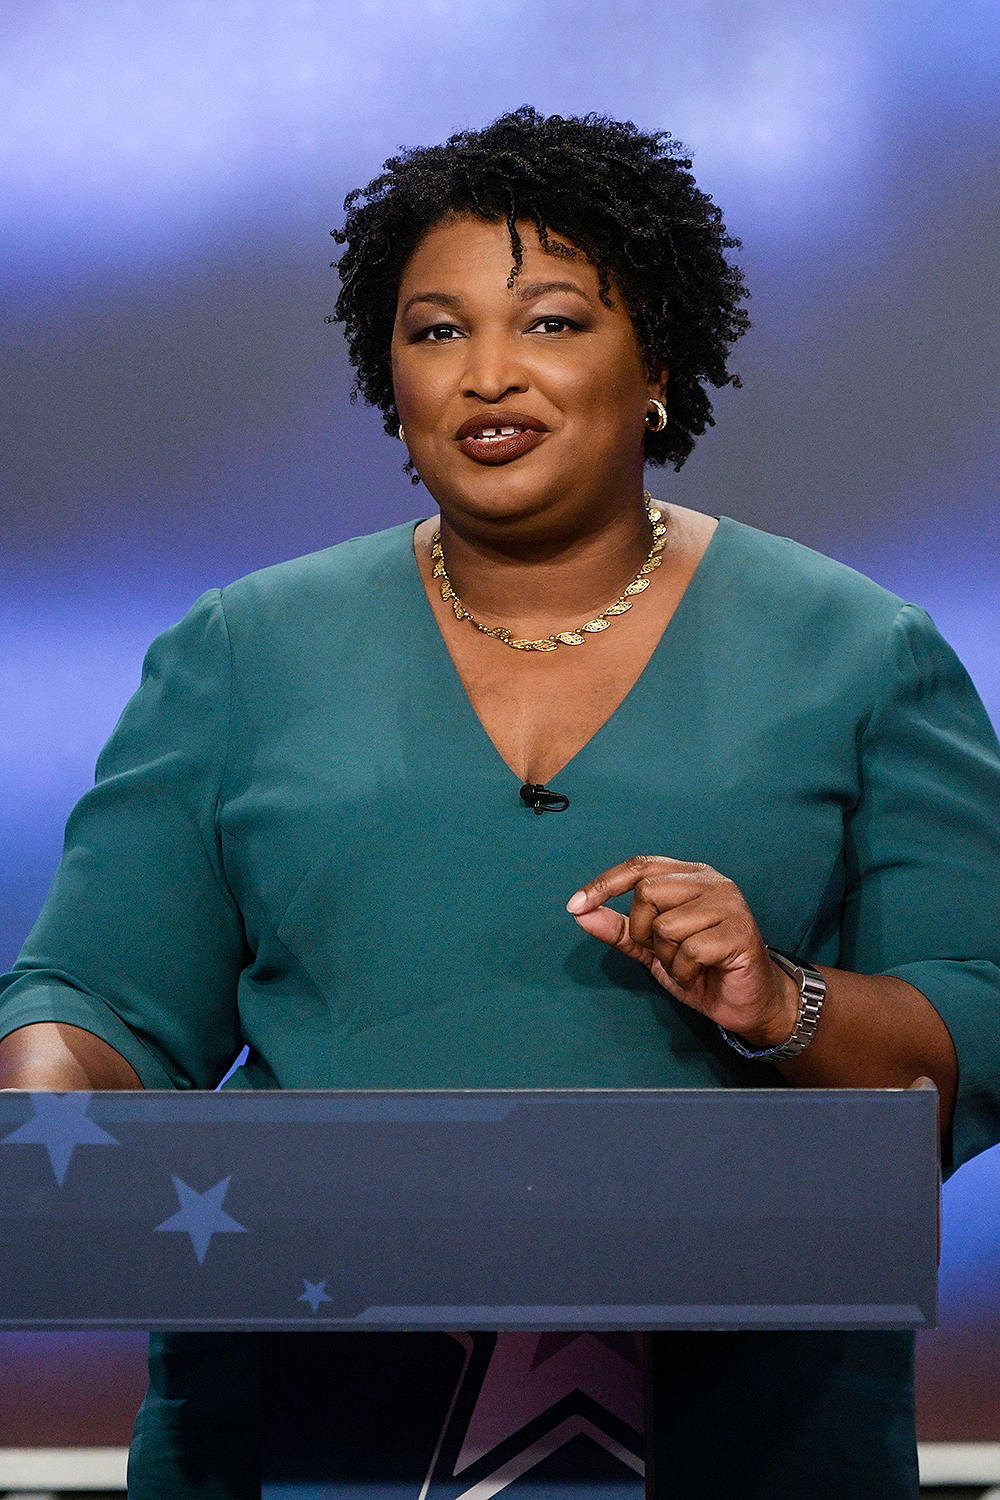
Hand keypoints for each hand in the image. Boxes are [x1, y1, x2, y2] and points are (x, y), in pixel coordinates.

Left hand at [566, 855, 799, 1047]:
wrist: (747, 1003)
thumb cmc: (702, 970)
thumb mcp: (652, 949)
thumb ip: (620, 929)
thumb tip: (580, 913)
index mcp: (690, 876)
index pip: (639, 866)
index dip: (604, 884)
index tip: (574, 906)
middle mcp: (711, 881)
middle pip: (648, 892)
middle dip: (644, 930)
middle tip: (665, 951)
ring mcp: (728, 904)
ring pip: (666, 924)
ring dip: (668, 956)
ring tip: (689, 964)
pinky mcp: (739, 931)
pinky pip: (689, 950)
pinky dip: (685, 970)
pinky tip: (702, 973)